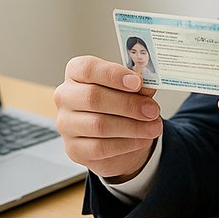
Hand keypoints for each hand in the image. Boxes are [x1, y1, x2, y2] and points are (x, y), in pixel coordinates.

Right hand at [53, 56, 162, 180]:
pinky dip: (126, 144)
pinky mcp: (73, 148)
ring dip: (132, 127)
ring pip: (98, 125)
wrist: (116, 135)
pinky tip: (142, 140)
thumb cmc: (120, 103)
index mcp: (76, 73)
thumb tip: (147, 86)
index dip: (113, 75)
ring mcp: (66, 124)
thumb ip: (137, 84)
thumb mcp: (131, 88)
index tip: (137, 82)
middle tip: (152, 110)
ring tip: (153, 127)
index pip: (87, 69)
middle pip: (93, 97)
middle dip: (128, 104)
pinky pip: (100, 147)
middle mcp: (65, 97)